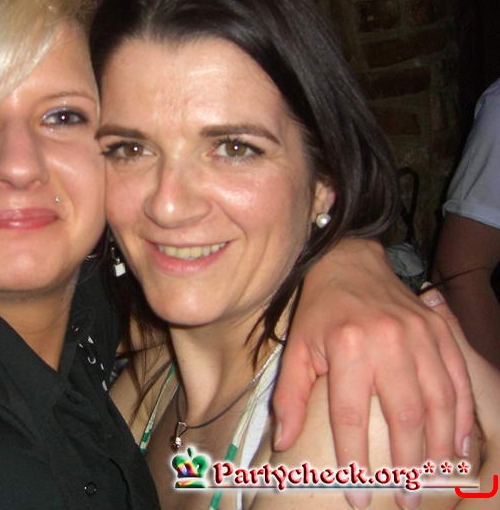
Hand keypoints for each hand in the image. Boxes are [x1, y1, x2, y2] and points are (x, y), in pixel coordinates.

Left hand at [272, 238, 473, 507]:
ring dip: (441, 447)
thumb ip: (289, 396)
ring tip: (433, 480)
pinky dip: (463, 417)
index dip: (355, 458)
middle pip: (405, 415)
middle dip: (407, 464)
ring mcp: (420, 335)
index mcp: (347, 346)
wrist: (349, 263)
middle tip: (405, 497)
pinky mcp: (440, 332)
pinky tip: (459, 446)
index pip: (351, 415)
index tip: (357, 494)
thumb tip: (284, 443)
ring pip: (440, 402)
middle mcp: (388, 341)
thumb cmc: (319, 312)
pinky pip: (459, 380)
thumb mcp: (296, 348)